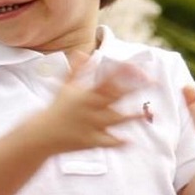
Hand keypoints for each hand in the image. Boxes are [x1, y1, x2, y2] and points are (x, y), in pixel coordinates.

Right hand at [30, 56, 147, 154]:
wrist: (42, 134)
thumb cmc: (56, 108)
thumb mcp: (65, 87)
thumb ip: (76, 70)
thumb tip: (82, 52)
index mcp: (85, 94)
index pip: (107, 80)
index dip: (122, 72)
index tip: (136, 66)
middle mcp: (90, 108)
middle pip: (115, 96)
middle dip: (133, 88)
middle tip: (152, 81)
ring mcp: (91, 126)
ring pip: (114, 120)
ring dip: (130, 116)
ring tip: (144, 114)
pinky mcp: (91, 141)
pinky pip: (107, 142)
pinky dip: (118, 142)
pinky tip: (130, 141)